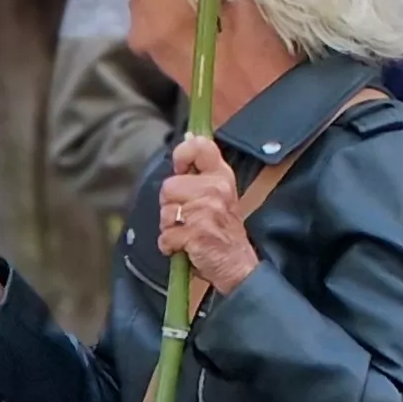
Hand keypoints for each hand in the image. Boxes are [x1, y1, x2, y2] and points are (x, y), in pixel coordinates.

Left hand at [155, 135, 260, 295]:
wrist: (237, 265)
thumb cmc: (223, 230)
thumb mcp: (220, 194)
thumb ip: (202, 170)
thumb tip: (188, 137)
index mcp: (222, 176)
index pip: (200, 146)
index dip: (182, 155)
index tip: (181, 170)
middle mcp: (216, 189)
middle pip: (169, 186)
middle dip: (170, 205)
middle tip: (189, 217)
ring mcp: (207, 211)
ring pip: (165, 212)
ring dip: (170, 227)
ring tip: (189, 232)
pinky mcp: (197, 233)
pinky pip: (166, 236)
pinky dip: (170, 246)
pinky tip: (186, 247)